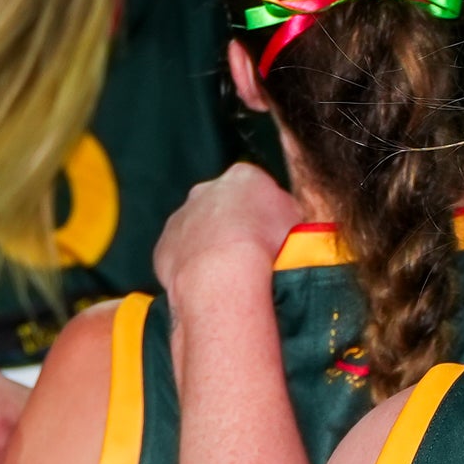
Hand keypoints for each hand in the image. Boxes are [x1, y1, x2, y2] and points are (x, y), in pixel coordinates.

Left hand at [149, 164, 303, 299]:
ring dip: (210, 247)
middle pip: (223, 206)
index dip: (267, 215)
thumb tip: (288, 221)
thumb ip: (289, 216)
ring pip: (198, 230)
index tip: (273, 238)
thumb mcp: (299, 226)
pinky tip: (207, 285)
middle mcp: (207, 190)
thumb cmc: (270, 252)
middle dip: (233, 225)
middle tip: (250, 256)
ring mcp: (181, 217)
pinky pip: (179, 255)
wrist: (224, 276)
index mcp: (244, 178)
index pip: (258, 190)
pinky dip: (191, 267)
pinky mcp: (164, 246)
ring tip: (228, 276)